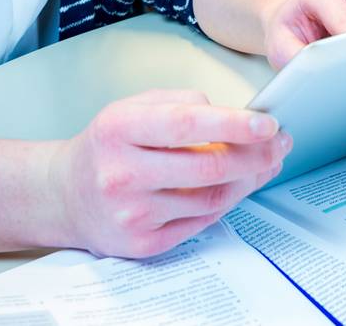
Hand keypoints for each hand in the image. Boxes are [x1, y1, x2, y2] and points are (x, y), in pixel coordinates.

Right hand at [49, 89, 291, 258]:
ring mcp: (132, 213)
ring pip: (211, 199)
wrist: (66, 194)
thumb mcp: (133, 106)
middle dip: (255, 155)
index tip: (268, 122)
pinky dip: (227, 202)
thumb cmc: (109, 145)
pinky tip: (237, 185)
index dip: (234, 124)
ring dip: (248, 180)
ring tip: (265, 162)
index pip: (187, 124)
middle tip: (279, 143)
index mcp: (119, 128)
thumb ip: (182, 102)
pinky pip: (201, 222)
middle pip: (207, 167)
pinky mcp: (142, 243)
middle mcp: (122, 173)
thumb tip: (235, 118)